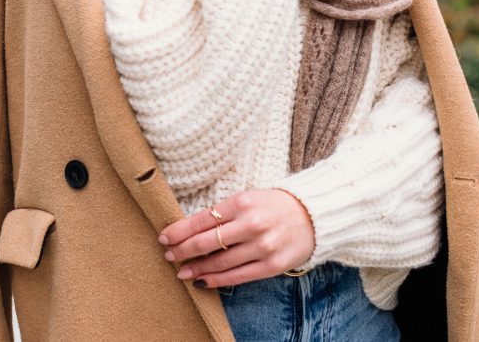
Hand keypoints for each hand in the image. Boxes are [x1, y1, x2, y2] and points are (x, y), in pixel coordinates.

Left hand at [158, 188, 315, 287]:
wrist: (313, 215)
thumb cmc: (273, 205)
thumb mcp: (247, 198)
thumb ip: (221, 212)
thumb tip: (188, 229)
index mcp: (242, 202)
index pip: (202, 219)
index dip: (179, 231)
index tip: (164, 237)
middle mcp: (251, 224)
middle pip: (207, 242)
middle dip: (183, 251)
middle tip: (168, 255)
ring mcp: (262, 247)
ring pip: (220, 262)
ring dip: (196, 268)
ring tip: (182, 271)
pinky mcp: (271, 265)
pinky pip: (237, 277)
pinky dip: (216, 280)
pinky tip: (202, 281)